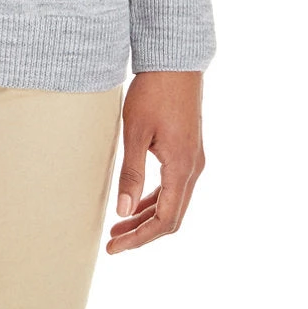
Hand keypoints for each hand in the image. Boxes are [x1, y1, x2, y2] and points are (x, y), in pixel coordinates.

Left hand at [106, 70, 204, 252]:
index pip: (165, 220)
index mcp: (182, 167)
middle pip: (171, 216)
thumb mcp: (136, 131)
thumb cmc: (153, 92)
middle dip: (142, 232)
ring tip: (119, 227)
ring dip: (147, 217)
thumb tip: (123, 212)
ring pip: (173, 202)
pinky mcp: (188, 150)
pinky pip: (174, 186)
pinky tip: (136, 201)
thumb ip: (131, 173)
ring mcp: (193, 159)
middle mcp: (193, 168)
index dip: (140, 238)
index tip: (115, 247)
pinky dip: (155, 199)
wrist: (174, 61)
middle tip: (113, 242)